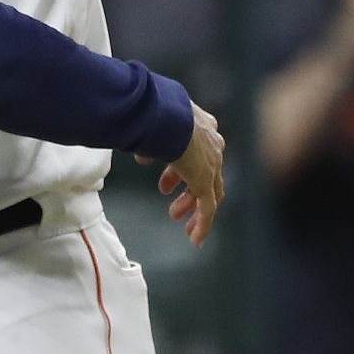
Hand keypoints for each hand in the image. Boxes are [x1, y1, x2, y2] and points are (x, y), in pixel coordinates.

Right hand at [148, 101, 224, 246]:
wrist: (167, 118)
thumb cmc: (154, 114)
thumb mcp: (152, 127)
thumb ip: (149, 142)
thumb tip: (141, 154)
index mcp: (202, 127)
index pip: (198, 152)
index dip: (180, 169)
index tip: (166, 182)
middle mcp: (212, 145)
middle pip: (206, 174)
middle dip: (187, 190)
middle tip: (171, 201)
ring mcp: (211, 164)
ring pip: (209, 193)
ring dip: (190, 207)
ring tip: (174, 216)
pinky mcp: (206, 181)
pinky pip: (208, 209)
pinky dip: (202, 225)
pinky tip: (195, 240)